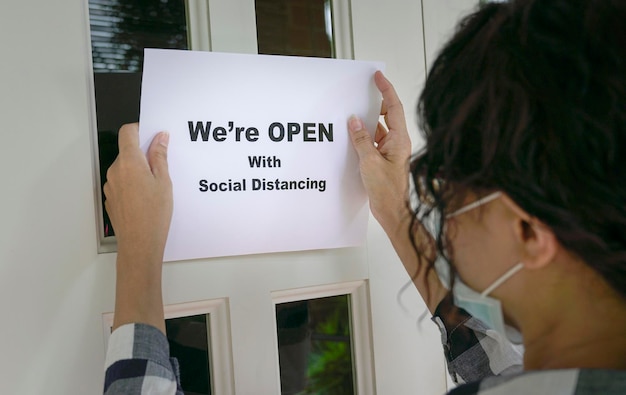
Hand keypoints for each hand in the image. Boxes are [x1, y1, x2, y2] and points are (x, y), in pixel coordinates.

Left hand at [103, 123, 172, 331]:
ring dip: (138, 170)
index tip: (154, 135)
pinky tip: (147, 197)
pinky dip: (133, 184)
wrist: (140, 244)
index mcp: (129, 162)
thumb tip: (160, 138)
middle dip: (143, 153)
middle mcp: (115, 171)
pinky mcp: (111, 198)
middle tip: (162, 165)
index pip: (128, 132)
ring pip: (125, 168)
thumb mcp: (164, 182)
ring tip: (156, 186)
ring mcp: (110, 185)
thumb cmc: (153, 215)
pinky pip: (122, 183)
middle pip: (127, 151)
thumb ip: (160, 156)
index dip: (140, 129)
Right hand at [348, 71, 411, 232]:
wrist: (392, 211)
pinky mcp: (383, 159)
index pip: (393, 107)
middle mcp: (397, 143)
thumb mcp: (369, 162)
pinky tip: (352, 137)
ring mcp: (391, 151)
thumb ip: (361, 139)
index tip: (378, 76)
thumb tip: (354, 121)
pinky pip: (373, 142)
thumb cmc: (387, 190)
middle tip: (362, 93)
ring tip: (352, 116)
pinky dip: (363, 137)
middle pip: (387, 115)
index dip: (386, 90)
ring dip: (366, 122)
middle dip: (375, 103)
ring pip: (378, 129)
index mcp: (399, 140)